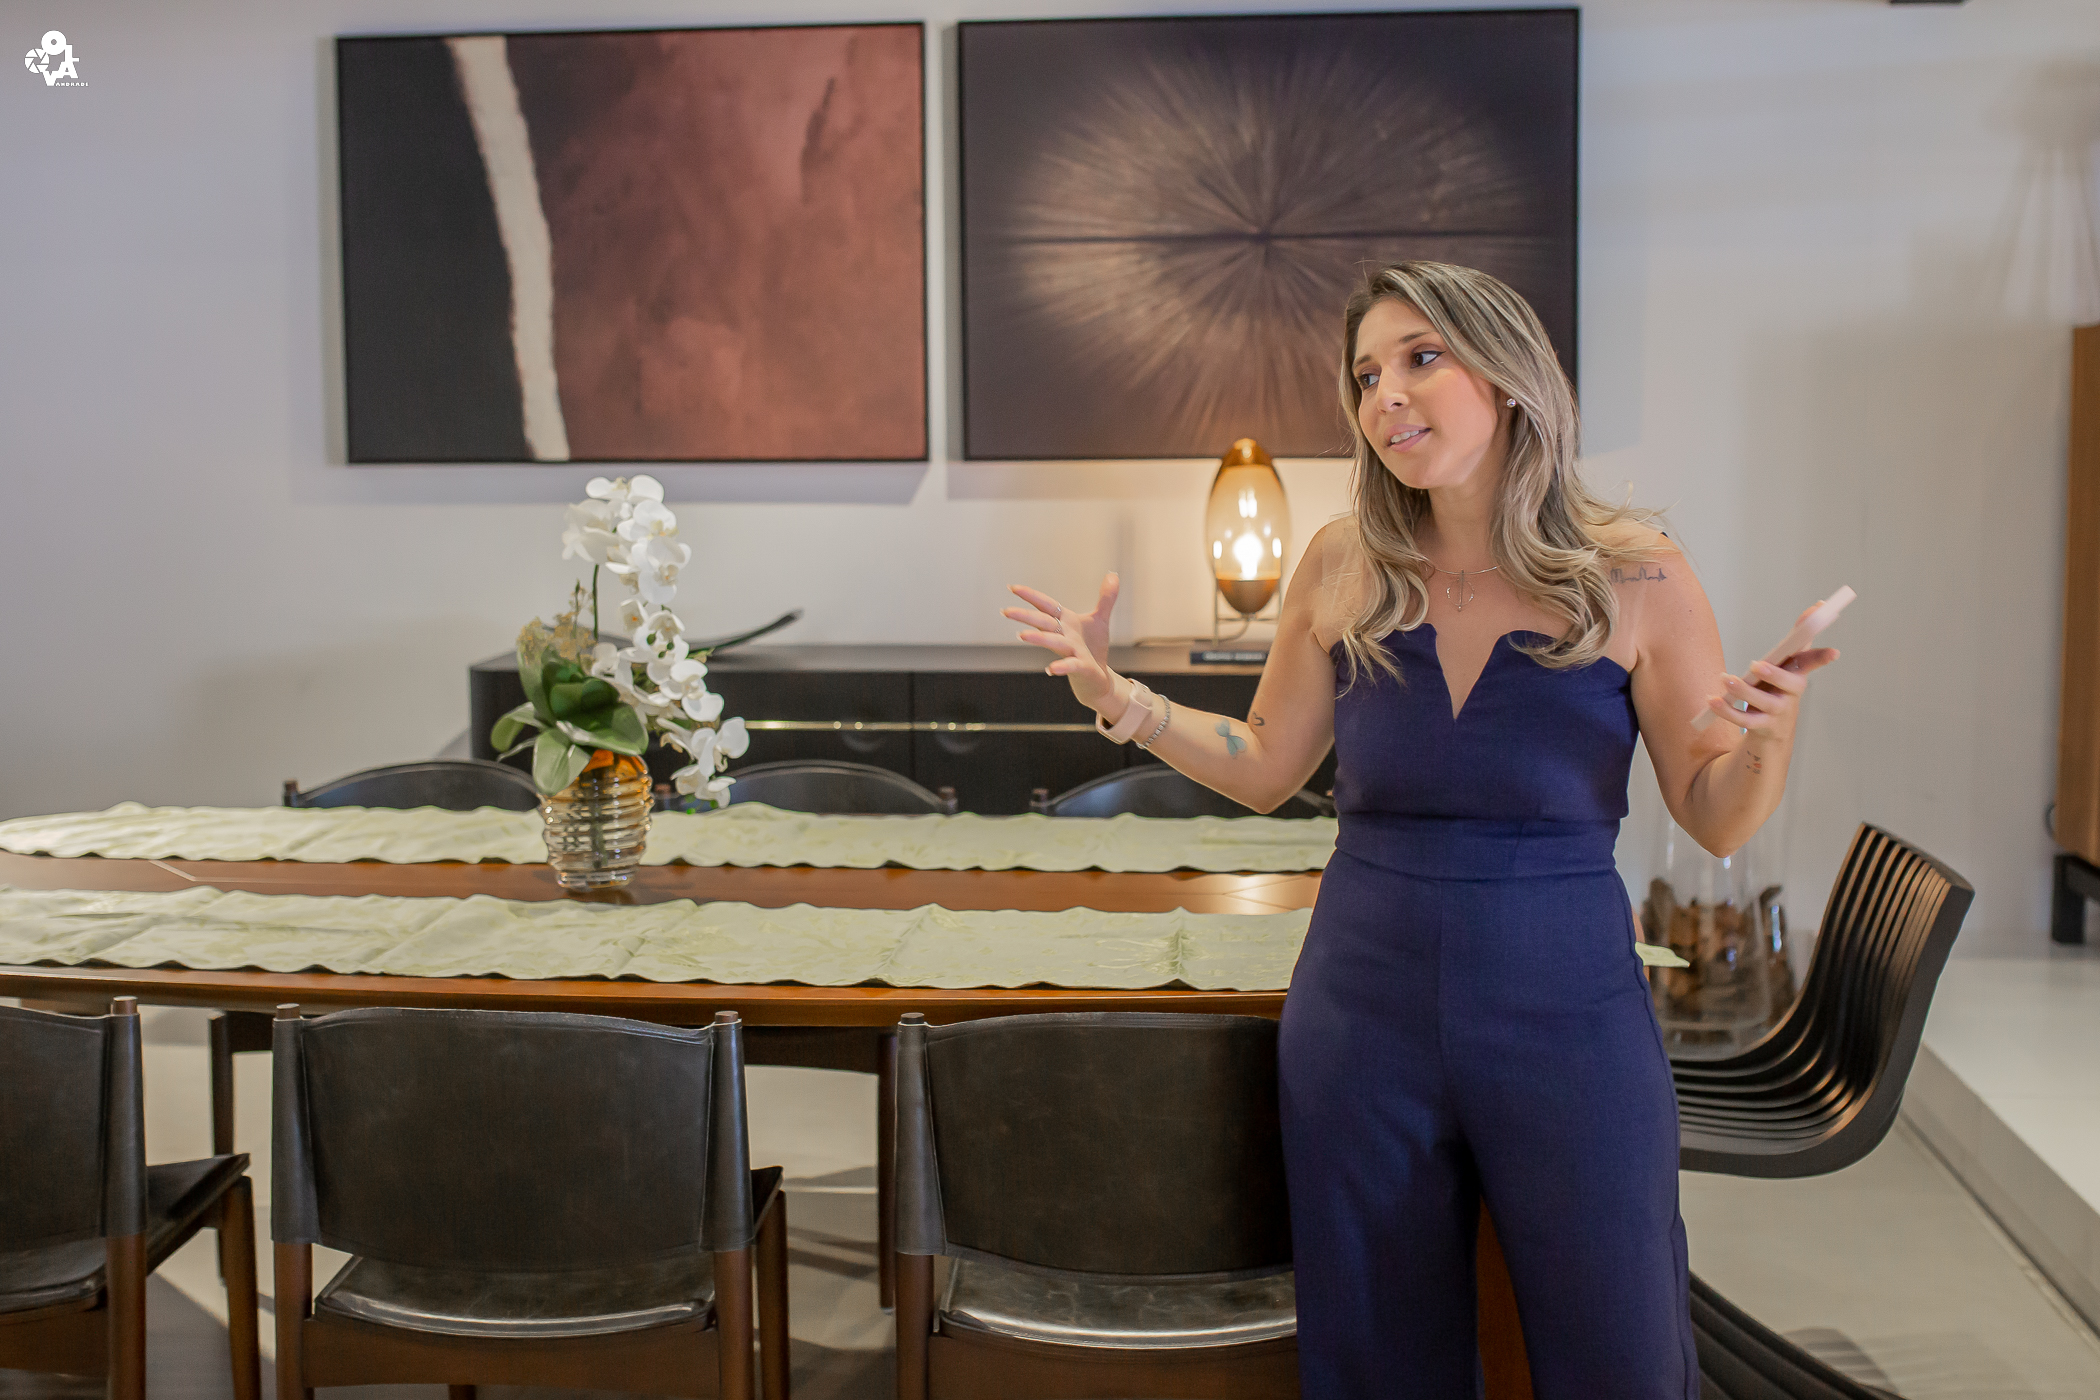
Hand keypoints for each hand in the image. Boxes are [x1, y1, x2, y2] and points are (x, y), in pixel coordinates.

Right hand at [1005, 574, 1121, 714]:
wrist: (1097, 677)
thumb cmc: (1092, 647)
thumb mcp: (1100, 619)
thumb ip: (1106, 598)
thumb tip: (1112, 575)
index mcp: (1066, 622)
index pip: (1046, 606)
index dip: (1031, 596)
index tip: (1013, 588)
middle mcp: (1064, 635)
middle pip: (1043, 623)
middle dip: (1026, 616)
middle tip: (1006, 611)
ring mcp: (1071, 651)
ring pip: (1054, 642)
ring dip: (1039, 638)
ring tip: (1022, 635)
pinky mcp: (1081, 666)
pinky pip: (1071, 665)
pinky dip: (1062, 666)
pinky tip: (1051, 669)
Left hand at [1704, 633, 1838, 748]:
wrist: (1771, 732)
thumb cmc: (1778, 689)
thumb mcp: (1787, 663)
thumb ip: (1798, 637)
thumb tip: (1818, 605)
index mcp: (1797, 676)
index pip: (1811, 664)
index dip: (1821, 658)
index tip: (1834, 652)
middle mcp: (1791, 695)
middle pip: (1788, 685)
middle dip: (1774, 674)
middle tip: (1756, 664)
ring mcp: (1777, 713)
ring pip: (1762, 703)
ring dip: (1743, 690)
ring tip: (1725, 679)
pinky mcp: (1760, 727)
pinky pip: (1743, 720)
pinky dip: (1726, 710)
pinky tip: (1712, 699)